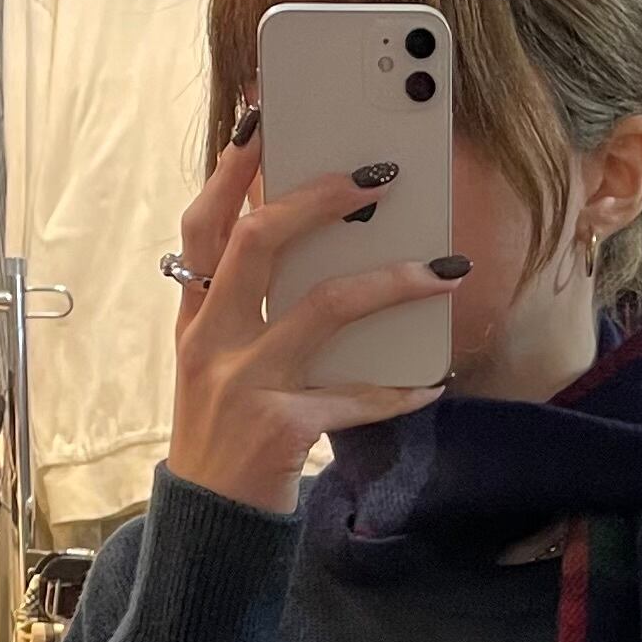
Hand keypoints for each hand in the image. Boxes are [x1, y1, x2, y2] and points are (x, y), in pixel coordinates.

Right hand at [166, 122, 457, 514]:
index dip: (233, 169)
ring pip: (323, 307)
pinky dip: (400, 390)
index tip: (265, 120)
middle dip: (320, 198)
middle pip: (259, 242)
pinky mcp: (282, 428)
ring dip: (391, 283)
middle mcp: (212, 341)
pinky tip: (433, 383)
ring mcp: (244, 383)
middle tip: (379, 176)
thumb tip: (308, 240)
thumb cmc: (224, 432)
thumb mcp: (217, 362)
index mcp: (196, 316)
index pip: (205, 223)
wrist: (208, 521)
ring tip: (445, 272)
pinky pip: (355, 398)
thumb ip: (245, 307)